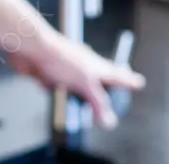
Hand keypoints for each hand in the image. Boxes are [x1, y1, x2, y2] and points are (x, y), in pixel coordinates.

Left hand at [8, 30, 145, 128]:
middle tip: (108, 103)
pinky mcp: (49, 73)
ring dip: (70, 95)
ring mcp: (67, 70)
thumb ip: (98, 103)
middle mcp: (84, 67)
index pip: (118, 75)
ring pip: (73, 88)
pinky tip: (45, 82)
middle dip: (99, 95)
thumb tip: (109, 120)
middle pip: (96, 84)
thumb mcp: (86, 84)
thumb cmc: (60, 57)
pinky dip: (50, 87)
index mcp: (98, 67)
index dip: (129, 80)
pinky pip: (54, 88)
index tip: (139, 82)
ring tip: (70, 97)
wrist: (30, 47)